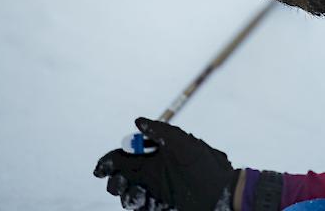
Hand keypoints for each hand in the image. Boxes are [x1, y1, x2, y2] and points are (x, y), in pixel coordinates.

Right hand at [94, 117, 239, 209]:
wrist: (224, 193)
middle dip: (115, 182)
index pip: (126, 157)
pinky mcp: (164, 205)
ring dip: (127, 196)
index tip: (100, 169)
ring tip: (136, 197)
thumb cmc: (205, 166)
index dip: (110, 162)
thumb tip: (137, 121)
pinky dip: (140, 206)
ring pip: (130, 195)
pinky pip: (144, 207)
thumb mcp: (184, 144)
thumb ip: (160, 131)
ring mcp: (158, 191)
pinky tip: (146, 203)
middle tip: (119, 185)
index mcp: (156, 156)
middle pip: (123, 177)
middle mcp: (154, 172)